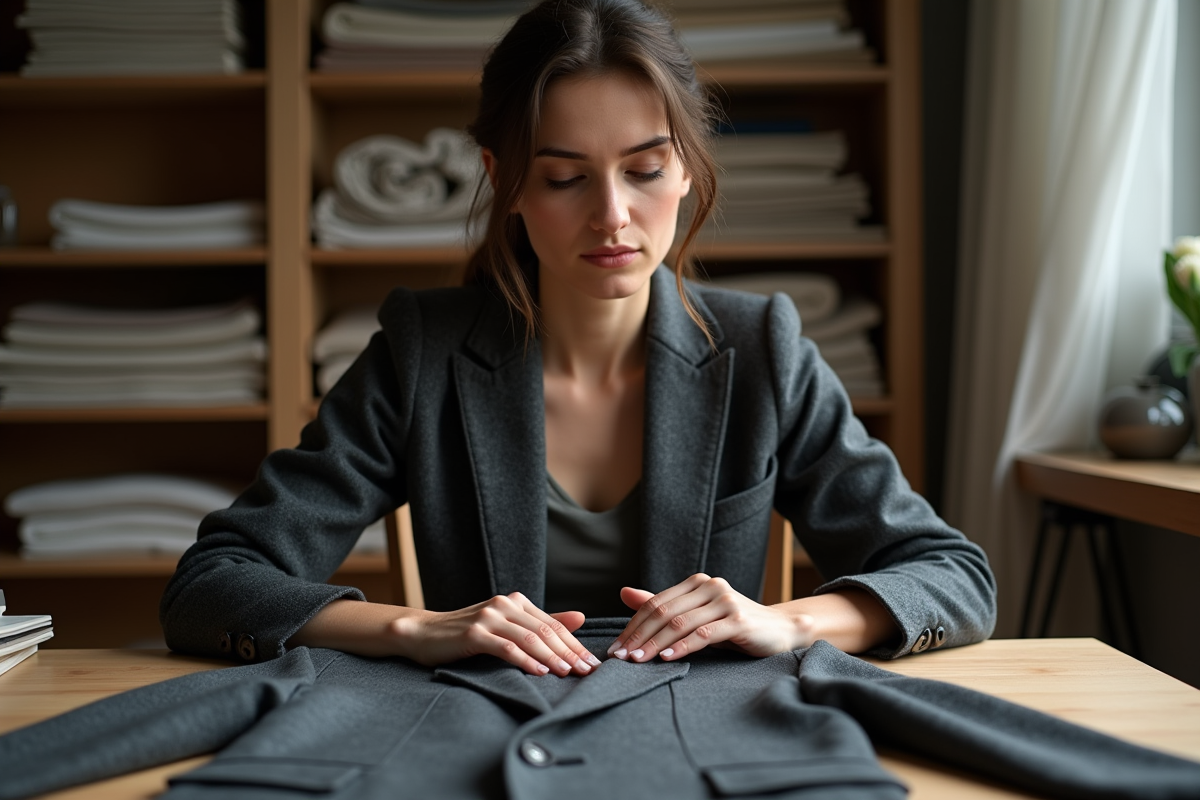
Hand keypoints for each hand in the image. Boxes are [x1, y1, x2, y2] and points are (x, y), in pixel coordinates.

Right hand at [394, 592, 600, 676]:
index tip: (593, 664)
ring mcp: (489, 617)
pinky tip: (540, 672)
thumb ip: (541, 622)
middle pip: (546, 631)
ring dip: (552, 657)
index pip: (554, 625)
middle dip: (570, 653)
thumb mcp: (506, 625)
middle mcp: (505, 605)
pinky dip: (526, 660)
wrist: (424, 634)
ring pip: (529, 638)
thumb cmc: (466, 634)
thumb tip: (580, 618)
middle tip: (589, 672)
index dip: (575, 644)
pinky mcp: (474, 634)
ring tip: (569, 673)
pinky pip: (506, 647)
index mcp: (516, 602)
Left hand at [606, 574, 811, 661]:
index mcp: (697, 583)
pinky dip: (683, 647)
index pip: (655, 604)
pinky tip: (667, 658)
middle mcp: (710, 586)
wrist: (780, 631)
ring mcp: (725, 601)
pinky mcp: (738, 619)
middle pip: (664, 612)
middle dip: (638, 636)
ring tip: (637, 661)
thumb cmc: (733, 627)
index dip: (632, 626)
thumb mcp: (697, 616)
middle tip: (620, 658)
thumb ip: (664, 606)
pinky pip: (703, 634)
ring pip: (680, 623)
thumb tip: (624, 593)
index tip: (616, 649)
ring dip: (655, 644)